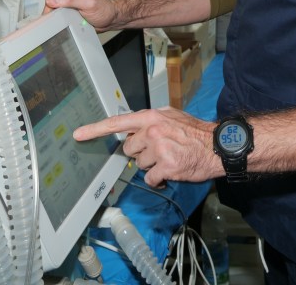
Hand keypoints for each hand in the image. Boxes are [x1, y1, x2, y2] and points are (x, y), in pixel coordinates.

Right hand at [44, 0, 116, 29]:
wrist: (109, 18)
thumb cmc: (103, 9)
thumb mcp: (89, 3)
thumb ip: (71, 0)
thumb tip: (51, 0)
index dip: (53, 9)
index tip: (59, 18)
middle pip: (50, 5)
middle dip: (55, 15)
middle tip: (65, 22)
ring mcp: (65, 0)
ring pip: (52, 12)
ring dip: (57, 19)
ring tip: (67, 23)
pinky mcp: (66, 9)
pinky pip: (56, 16)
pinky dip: (60, 22)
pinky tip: (66, 24)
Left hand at [74, 108, 218, 187]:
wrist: (217, 146)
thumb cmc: (194, 133)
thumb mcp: (171, 116)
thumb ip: (150, 122)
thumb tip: (132, 130)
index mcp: (151, 117)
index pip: (117, 123)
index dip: (95, 130)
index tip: (78, 135)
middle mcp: (152, 131)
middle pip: (129, 149)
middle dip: (140, 152)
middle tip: (159, 149)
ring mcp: (158, 149)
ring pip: (139, 164)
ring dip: (151, 165)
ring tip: (168, 157)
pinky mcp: (166, 167)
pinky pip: (150, 178)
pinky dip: (158, 178)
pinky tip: (171, 170)